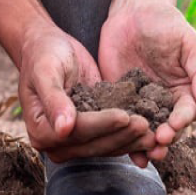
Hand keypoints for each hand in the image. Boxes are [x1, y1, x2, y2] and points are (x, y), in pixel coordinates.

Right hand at [18, 23, 155, 162]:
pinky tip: (153, 131)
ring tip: (154, 132)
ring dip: (132, 140)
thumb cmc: (44, 55)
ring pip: (108, 146)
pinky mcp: (94, 133)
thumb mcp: (45, 71)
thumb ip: (54, 99)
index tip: (124, 116)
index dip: (102, 125)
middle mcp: (58, 142)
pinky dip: (133, 136)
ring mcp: (77, 141)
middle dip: (122, 135)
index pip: (77, 132)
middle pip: (95, 144)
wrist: (51, 48)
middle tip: (146, 125)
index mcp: (41, 130)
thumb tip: (63, 129)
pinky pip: (115, 139)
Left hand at [99, 0, 195, 165]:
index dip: (182, 121)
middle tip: (157, 144)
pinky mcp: (118, 102)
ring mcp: (141, 103)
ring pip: (146, 131)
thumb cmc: (166, 23)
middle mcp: (165, 101)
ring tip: (143, 156)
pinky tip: (120, 148)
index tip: (174, 126)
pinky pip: (121, 122)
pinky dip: (121, 137)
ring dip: (146, 146)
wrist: (132, 11)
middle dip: (164, 139)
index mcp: (186, 89)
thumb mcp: (188, 42)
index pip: (187, 112)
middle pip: (169, 128)